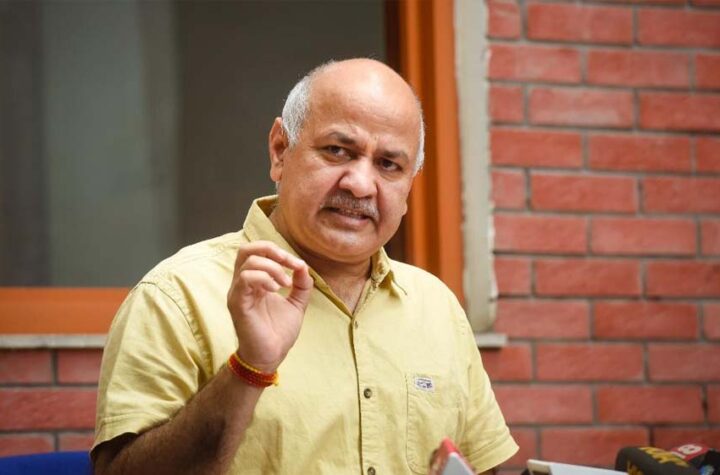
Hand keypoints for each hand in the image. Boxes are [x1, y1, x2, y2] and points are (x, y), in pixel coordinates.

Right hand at [227, 241, 312, 372]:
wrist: (271, 356)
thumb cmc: (279, 332)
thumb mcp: (296, 304)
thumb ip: (301, 285)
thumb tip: (303, 266)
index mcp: (255, 281)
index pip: (259, 252)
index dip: (280, 252)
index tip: (298, 266)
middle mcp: (243, 284)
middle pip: (247, 249)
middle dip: (271, 250)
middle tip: (289, 263)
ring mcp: (238, 292)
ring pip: (247, 261)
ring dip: (272, 268)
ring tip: (285, 284)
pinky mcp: (237, 303)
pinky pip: (245, 278)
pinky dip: (264, 278)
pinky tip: (276, 290)